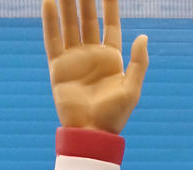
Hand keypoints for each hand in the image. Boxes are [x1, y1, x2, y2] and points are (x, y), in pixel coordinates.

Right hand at [42, 0, 148, 133]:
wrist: (90, 133)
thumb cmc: (114, 116)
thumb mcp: (132, 90)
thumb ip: (138, 63)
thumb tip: (143, 36)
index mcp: (111, 59)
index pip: (110, 24)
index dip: (110, 5)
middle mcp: (92, 55)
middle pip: (88, 19)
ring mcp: (74, 59)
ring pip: (69, 24)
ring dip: (66, 4)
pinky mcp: (58, 67)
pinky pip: (52, 39)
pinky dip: (50, 21)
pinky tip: (49, 2)